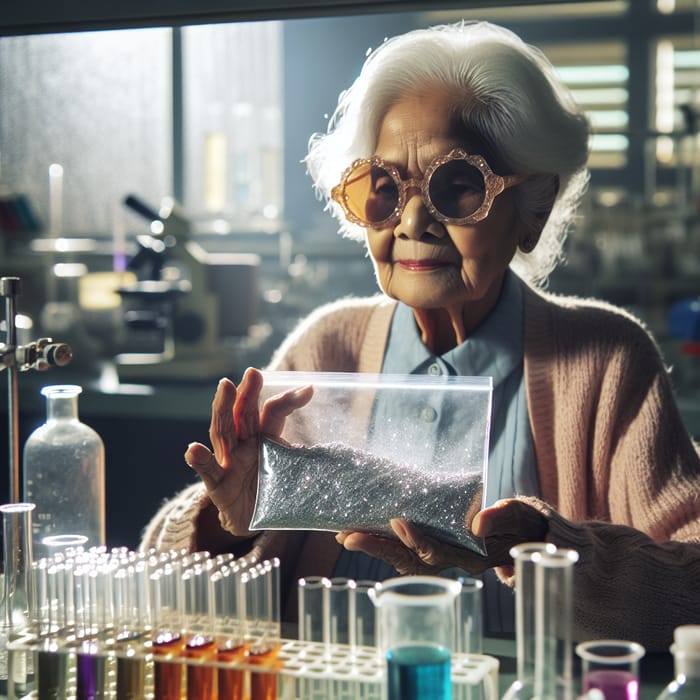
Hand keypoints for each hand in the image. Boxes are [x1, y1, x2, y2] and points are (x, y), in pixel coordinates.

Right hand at [185, 367, 312, 535]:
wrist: (254, 520)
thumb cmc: (276, 490)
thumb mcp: (299, 474)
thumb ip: (319, 464)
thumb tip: (356, 461)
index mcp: (266, 436)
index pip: (275, 411)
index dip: (290, 399)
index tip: (310, 389)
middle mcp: (245, 442)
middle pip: (244, 412)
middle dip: (248, 391)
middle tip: (254, 371)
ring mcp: (228, 460)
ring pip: (223, 430)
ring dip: (222, 408)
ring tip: (224, 386)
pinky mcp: (216, 483)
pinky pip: (207, 470)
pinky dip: (200, 460)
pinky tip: (193, 449)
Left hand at [335, 498, 548, 574]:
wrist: (520, 532)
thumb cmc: (517, 521)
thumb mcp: (515, 515)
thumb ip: (500, 517)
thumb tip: (479, 524)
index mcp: (470, 555)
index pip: (437, 552)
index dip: (417, 540)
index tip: (398, 521)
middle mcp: (450, 561)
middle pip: (408, 559)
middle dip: (378, 547)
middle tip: (349, 535)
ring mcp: (440, 556)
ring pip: (400, 557)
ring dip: (373, 546)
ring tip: (345, 535)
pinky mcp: (432, 547)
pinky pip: (402, 550)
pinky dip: (381, 542)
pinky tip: (359, 532)